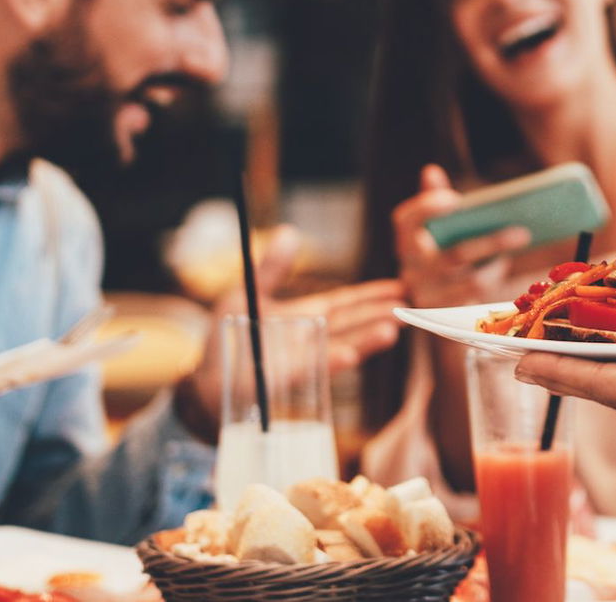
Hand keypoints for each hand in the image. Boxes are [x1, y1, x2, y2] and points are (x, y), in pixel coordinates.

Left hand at [174, 227, 406, 439]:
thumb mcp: (247, 295)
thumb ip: (272, 270)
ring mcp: (302, 361)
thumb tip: (289, 232)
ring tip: (392, 330)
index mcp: (305, 318)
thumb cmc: (227, 339)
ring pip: (341, 348)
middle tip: (411, 307)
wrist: (205, 383)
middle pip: (352, 325)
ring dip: (366, 341)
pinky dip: (332, 362)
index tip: (399, 289)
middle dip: (380, 316)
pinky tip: (351, 355)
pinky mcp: (286, 380)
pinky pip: (313, 370)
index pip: (345, 305)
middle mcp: (311, 340)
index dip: (371, 297)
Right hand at [392, 164, 530, 308]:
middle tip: (523, 231)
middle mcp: (411, 270)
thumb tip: (431, 171)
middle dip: (492, 243)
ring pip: (472, 281)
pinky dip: (494, 282)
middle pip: (454, 256)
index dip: (426, 208)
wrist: (435, 300)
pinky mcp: (445, 317)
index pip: (406, 220)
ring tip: (517, 247)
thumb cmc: (440, 252)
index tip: (455, 199)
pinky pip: (478, 300)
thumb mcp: (436, 227)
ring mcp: (427, 296)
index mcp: (406, 241)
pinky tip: (504, 267)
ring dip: (499, 265)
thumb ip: (433, 199)